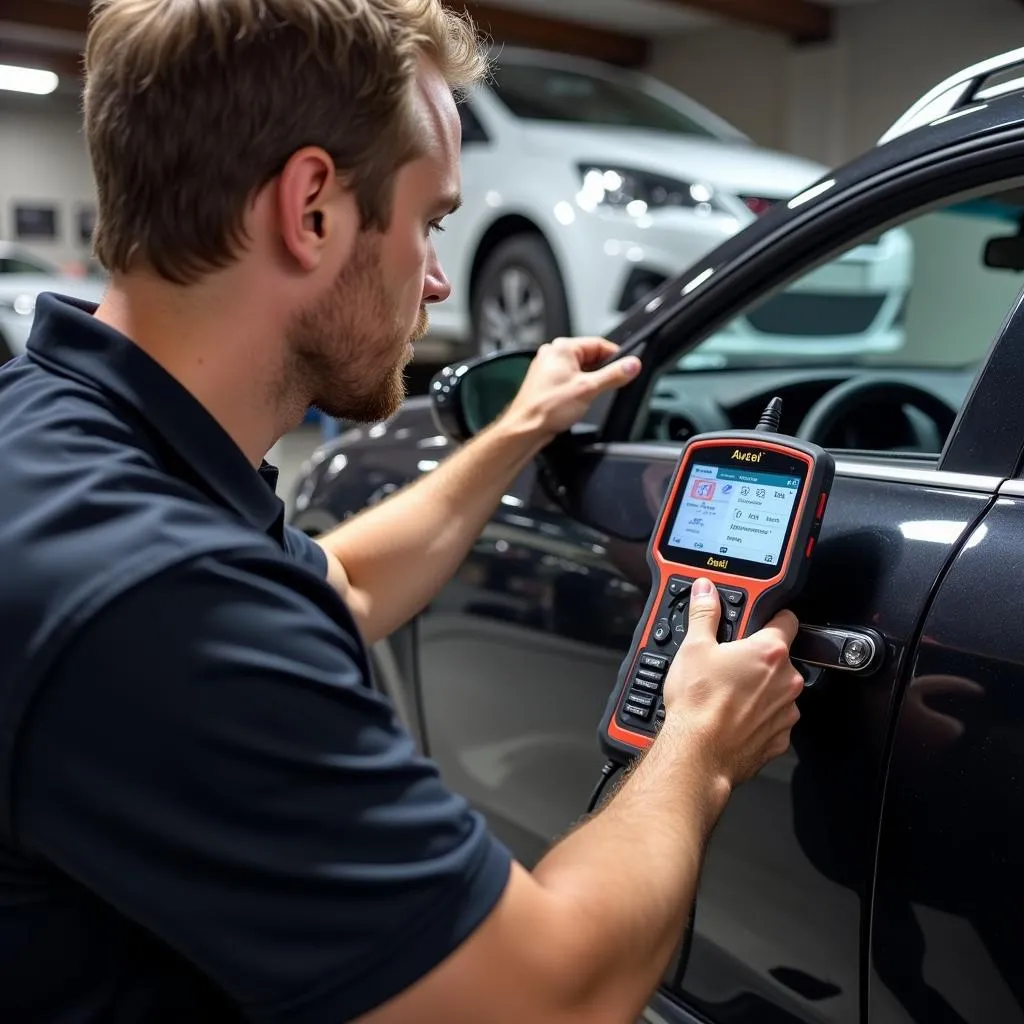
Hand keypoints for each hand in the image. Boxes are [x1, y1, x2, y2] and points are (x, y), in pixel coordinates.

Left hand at [502, 337, 640, 440]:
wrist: (525, 428)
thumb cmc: (546, 407)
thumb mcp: (589, 389)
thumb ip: (614, 375)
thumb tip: (632, 365)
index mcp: (562, 348)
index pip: (599, 343)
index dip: (616, 356)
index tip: (627, 367)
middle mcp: (552, 354)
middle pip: (590, 357)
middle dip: (601, 371)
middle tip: (608, 386)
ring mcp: (548, 368)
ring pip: (580, 370)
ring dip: (589, 382)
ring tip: (588, 396)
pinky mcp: (546, 383)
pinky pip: (570, 380)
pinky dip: (578, 388)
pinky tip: (577, 401)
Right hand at [661, 578, 803, 788]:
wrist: (698, 754)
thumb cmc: (698, 703)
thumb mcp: (694, 647)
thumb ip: (705, 613)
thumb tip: (706, 591)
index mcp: (770, 652)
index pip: (787, 619)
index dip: (772, 616)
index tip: (759, 620)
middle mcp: (787, 680)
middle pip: (779, 658)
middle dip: (757, 659)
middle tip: (729, 663)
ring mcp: (786, 711)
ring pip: (777, 690)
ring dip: (760, 689)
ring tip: (727, 694)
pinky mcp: (779, 738)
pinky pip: (773, 720)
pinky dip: (758, 717)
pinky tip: (733, 717)